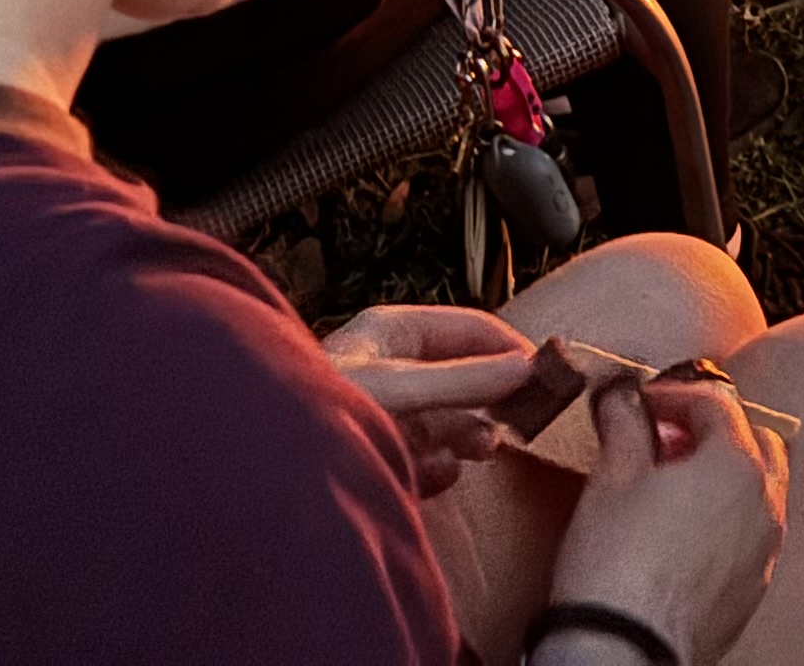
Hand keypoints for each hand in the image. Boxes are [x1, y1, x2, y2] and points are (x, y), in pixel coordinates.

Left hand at [322, 304, 533, 497]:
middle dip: (491, 397)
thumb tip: (528, 367)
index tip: (546, 376)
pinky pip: (422, 456)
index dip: (511, 348)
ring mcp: (381, 410)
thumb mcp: (400, 388)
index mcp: (392, 331)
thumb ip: (466, 380)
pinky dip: (438, 467)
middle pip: (463, 374)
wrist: (257, 471)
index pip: (471, 327)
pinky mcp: (374, 453)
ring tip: (484, 448)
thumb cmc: (316, 410)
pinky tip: (442, 475)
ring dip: (468, 433)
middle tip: (525, 421)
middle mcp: (388, 366)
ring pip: (446, 416)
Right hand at [550, 372, 787, 665]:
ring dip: (723, 475)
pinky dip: (726, 520)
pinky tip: (683, 534)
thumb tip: (623, 395)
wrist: (623, 652)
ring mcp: (765, 553)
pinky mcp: (752, 592)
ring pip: (758, 491)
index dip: (674, 394)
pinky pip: (750, 537)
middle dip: (712, 431)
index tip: (641, 403)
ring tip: (671, 487)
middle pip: (755, 442)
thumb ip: (625, 424)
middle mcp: (766, 505)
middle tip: (664, 440)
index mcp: (738, 466)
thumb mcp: (612, 478)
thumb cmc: (616, 563)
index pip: (717, 403)